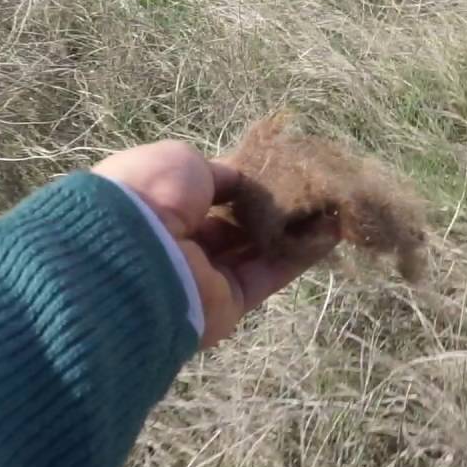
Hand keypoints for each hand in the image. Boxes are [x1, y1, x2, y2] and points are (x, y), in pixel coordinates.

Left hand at [91, 141, 336, 348]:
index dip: (241, 181)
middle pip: (234, 223)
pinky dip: (300, 255)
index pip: (208, 192)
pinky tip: (331, 232)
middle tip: (311, 187)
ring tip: (332, 205)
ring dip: (293, 228)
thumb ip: (217, 174)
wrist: (135, 254)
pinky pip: (268, 275)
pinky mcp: (228, 305)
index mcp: (157, 204)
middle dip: (271, 205)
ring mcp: (204, 276)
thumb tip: (241, 183)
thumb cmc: (151, 195)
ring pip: (256, 249)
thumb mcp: (183, 162)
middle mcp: (179, 241)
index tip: (277, 168)